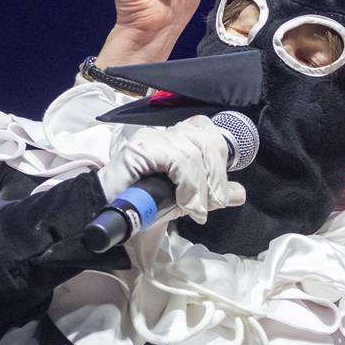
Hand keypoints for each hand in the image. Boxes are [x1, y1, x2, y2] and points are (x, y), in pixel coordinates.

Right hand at [99, 116, 245, 224]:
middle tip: (213, 204)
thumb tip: (239, 193)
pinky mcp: (142, 148)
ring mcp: (152, 138)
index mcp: (175, 139)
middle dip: (216, 175)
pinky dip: (188, 185)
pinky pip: (178, 160)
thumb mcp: (182, 200)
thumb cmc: (140, 206)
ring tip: (197, 210)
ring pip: (195, 152)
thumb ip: (209, 194)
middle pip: (207, 138)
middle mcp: (164, 133)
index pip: (208, 130)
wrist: (105, 213)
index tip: (220, 191)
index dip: (221, 158)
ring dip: (202, 187)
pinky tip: (185, 204)